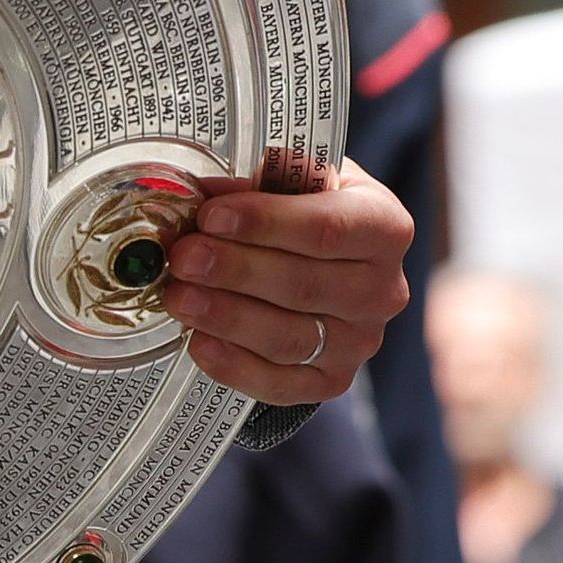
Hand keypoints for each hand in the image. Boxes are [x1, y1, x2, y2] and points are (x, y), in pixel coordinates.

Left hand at [168, 148, 412, 403]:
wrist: (320, 260)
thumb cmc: (304, 208)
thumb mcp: (291, 178)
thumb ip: (253, 183)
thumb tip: (198, 196)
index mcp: (384, 226)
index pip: (327, 227)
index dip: (264, 223)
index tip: (211, 216)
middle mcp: (383, 290)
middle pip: (304, 285)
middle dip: (234, 270)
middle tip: (182, 257)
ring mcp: (360, 342)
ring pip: (289, 338)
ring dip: (226, 317)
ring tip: (178, 296)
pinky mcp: (332, 380)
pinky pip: (281, 384)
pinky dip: (234, 365)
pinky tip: (198, 342)